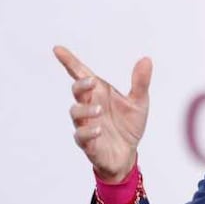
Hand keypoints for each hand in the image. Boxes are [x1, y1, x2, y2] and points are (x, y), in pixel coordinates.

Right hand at [54, 46, 151, 182]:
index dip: (69, 62)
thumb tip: (146, 59)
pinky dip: (88, 132)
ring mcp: (86, 124)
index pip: (81, 74)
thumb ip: (140, 83)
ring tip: (99, 110)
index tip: (58, 49)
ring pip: (76, 112)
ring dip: (86, 110)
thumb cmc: (128, 126)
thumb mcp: (139, 103)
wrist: (127, 154)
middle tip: (91, 82)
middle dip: (81, 85)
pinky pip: (81, 136)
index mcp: (99, 93)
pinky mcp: (88, 143)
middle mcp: (89, 105)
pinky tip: (98, 129)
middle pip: (77, 91)